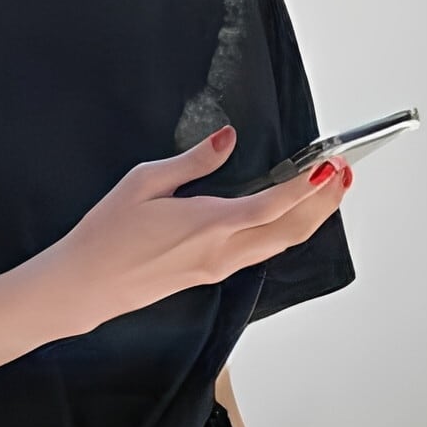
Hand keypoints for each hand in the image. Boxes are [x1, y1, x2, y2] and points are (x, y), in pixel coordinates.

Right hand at [49, 124, 353, 329]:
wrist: (83, 286)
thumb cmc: (105, 237)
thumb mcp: (144, 183)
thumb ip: (193, 162)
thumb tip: (227, 140)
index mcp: (209, 224)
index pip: (275, 204)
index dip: (308, 186)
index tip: (329, 165)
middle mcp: (220, 252)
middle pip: (290, 231)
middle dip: (323, 204)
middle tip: (343, 175)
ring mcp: (215, 268)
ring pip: (277, 245)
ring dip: (307, 220)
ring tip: (325, 194)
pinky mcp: (206, 275)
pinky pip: (257, 253)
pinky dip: (282, 233)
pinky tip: (284, 218)